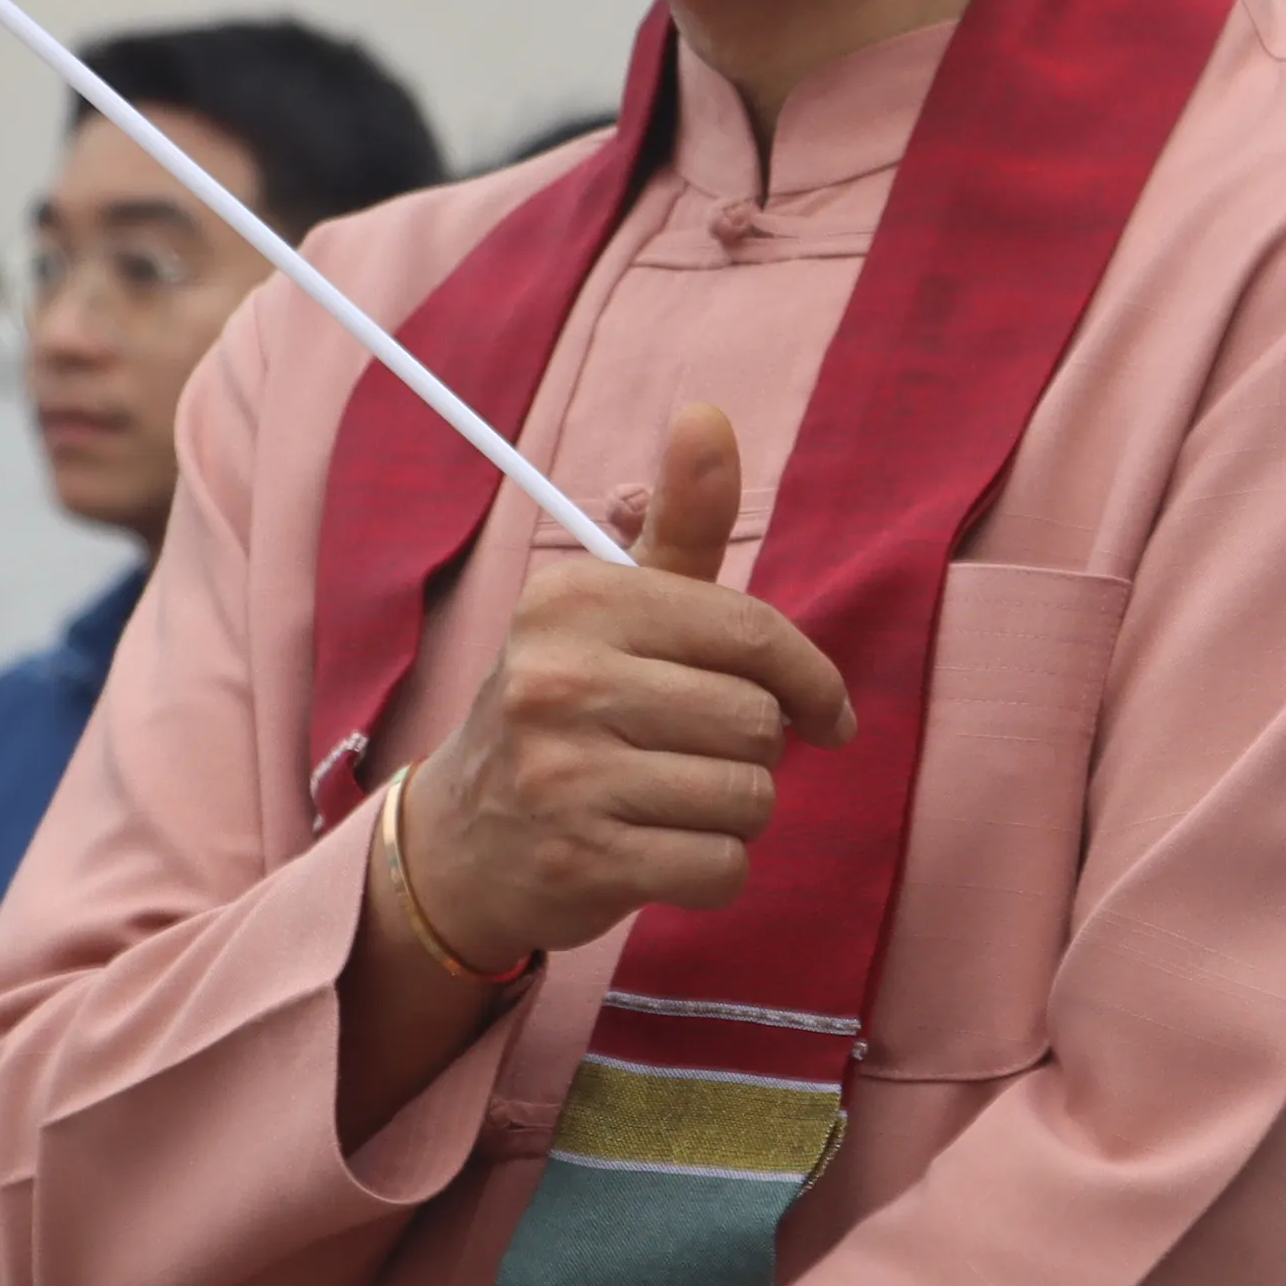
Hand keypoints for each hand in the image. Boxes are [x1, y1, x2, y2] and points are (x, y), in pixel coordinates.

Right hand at [396, 401, 853, 970]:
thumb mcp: (616, 610)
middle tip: (698, 756)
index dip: (811, 679)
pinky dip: (713, 872)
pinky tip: (661, 852)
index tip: (824, 712)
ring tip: (674, 802)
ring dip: (735, 812)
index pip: (751, 632)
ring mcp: (563, 776)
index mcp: (575, 600)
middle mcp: (558, 678)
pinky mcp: (579, 863)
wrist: (461, 842)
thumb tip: (707, 413)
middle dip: (754, 751)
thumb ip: (680, 525)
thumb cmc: (569, 710)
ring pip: (748, 798)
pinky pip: (721, 870)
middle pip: (757, 723)